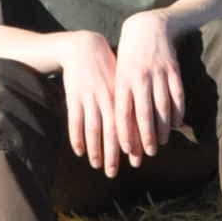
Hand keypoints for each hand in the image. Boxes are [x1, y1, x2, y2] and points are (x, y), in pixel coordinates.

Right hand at [54, 31, 122, 177]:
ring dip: (95, 150)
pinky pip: (75, 122)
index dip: (133, 143)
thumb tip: (147, 120)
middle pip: (111, 131)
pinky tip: (79, 151)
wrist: (84, 47)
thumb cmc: (108, 66)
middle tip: (114, 173)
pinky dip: (77, 137)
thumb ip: (133, 100)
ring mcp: (89, 98)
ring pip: (93, 129)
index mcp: (123, 94)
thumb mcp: (124, 79)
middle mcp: (107, 98)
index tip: (136, 160)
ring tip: (96, 165)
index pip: (130, 124)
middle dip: (113, 154)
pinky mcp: (74, 97)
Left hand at [114, 10, 185, 165]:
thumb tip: (120, 129)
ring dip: (163, 128)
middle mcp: (139, 78)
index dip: (126, 133)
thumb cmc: (129, 57)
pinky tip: (176, 124)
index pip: (123, 113)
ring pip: (162, 107)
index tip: (128, 151)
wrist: (148, 27)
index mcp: (122, 80)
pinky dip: (178, 111)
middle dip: (146, 137)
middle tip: (149, 154)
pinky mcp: (173, 69)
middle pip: (143, 114)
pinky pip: (177, 95)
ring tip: (163, 142)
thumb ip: (120, 98)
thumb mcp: (119, 74)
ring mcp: (158, 73)